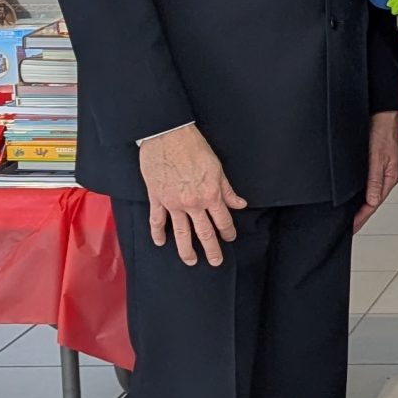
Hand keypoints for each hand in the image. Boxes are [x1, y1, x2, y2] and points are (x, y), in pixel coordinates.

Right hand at [138, 124, 245, 266]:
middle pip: (204, 232)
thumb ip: (227, 190)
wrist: (167, 135)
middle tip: (215, 262)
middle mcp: (193, 203)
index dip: (228, 231)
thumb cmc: (194, 148)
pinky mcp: (157, 198)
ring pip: (181, 233)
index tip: (230, 238)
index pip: (223, 220)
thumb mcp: (217, 168)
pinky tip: (160, 242)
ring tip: (191, 261)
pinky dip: (158, 233)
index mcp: (211, 195)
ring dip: (186, 249)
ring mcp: (173, 203)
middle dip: (211, 249)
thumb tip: (240, 204)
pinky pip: (157, 220)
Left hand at [353, 111, 397, 233]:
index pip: (374, 204)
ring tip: (352, 218)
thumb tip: (372, 201)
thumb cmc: (383, 133)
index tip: (352, 227)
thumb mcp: (377, 158)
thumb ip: (375, 180)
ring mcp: (381, 172)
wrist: (383, 117)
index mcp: (390, 178)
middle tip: (350, 228)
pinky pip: (368, 186)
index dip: (362, 217)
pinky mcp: (375, 166)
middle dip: (362, 216)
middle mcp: (387, 177)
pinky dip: (362, 195)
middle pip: (373, 202)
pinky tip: (355, 198)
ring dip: (362, 207)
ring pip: (371, 195)